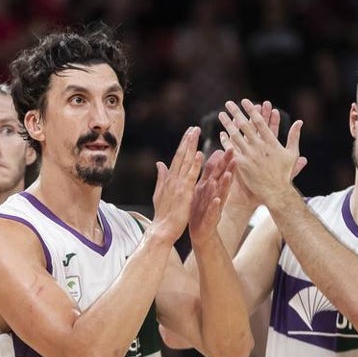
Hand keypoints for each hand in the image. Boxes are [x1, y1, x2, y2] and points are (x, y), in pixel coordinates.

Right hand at [149, 127, 203, 243]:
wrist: (162, 229)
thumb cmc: (163, 214)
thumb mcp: (160, 192)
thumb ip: (161, 177)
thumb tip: (159, 163)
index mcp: (169, 179)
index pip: (177, 157)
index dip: (183, 144)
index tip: (188, 133)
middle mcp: (173, 178)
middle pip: (181, 155)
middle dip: (187, 141)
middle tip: (193, 127)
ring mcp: (178, 184)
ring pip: (185, 161)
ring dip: (190, 146)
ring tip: (195, 133)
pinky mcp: (184, 192)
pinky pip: (191, 176)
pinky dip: (194, 164)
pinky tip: (199, 153)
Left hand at [189, 149, 234, 246]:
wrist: (201, 232)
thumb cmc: (202, 209)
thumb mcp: (203, 189)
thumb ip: (208, 174)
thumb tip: (211, 158)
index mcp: (211, 187)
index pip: (218, 171)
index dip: (223, 159)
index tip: (229, 146)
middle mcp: (215, 194)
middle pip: (223, 179)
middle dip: (229, 167)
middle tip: (235, 154)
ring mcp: (214, 206)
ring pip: (221, 193)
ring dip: (225, 184)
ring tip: (229, 174)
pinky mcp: (211, 218)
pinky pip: (213, 211)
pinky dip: (215, 205)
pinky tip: (217, 200)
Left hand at [218, 100, 307, 208]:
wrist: (276, 192)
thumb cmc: (285, 174)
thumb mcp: (292, 153)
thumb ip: (294, 136)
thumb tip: (299, 121)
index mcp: (271, 142)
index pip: (259, 122)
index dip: (251, 110)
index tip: (245, 101)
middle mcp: (259, 146)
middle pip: (245, 125)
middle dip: (236, 112)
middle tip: (228, 103)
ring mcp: (250, 155)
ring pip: (236, 136)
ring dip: (228, 124)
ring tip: (221, 114)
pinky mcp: (242, 164)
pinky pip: (232, 150)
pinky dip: (226, 141)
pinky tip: (222, 134)